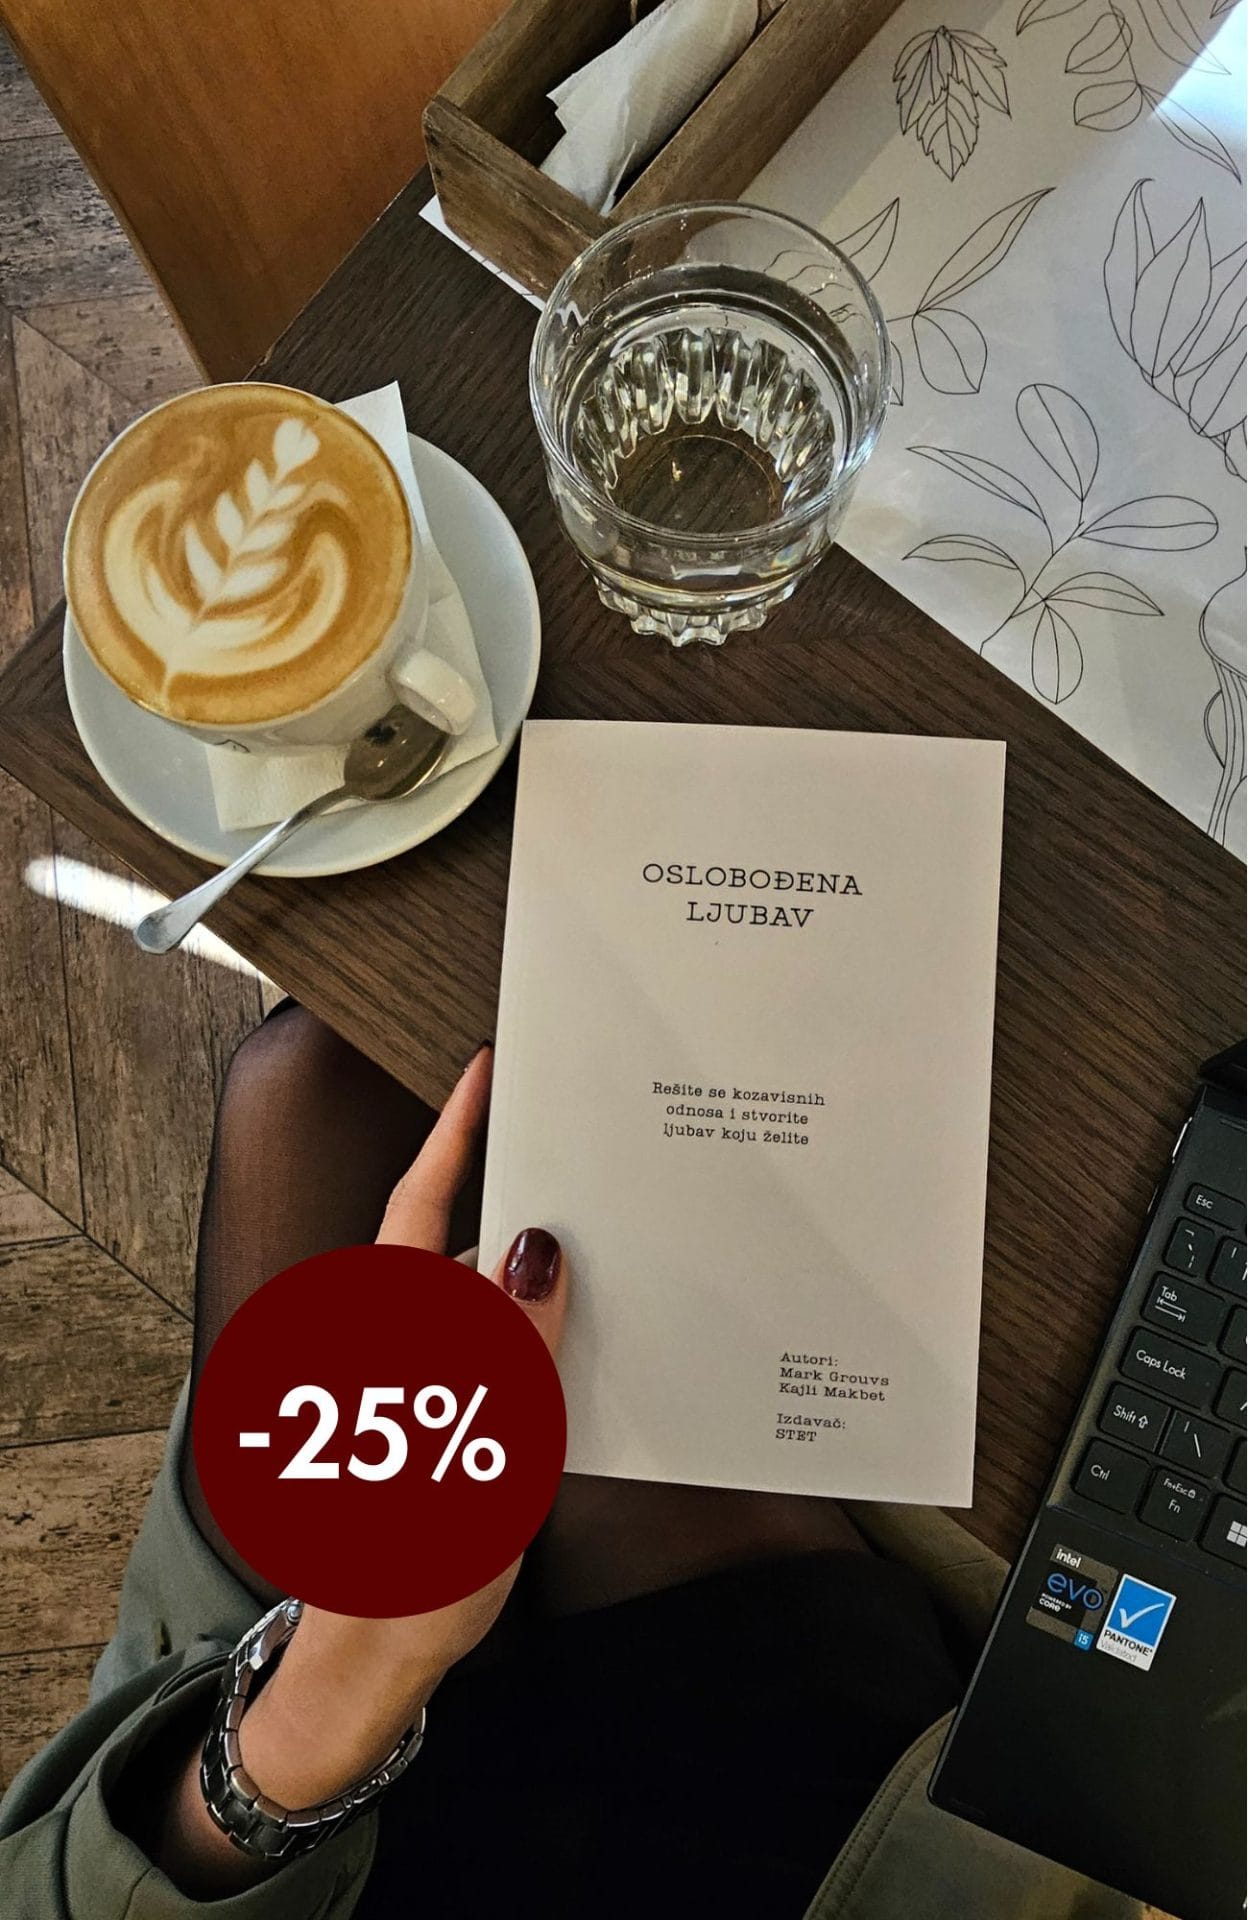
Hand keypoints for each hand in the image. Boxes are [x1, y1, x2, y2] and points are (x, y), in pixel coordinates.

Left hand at [158, 1044, 567, 1891]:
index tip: (486, 1071)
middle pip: (461, 1245)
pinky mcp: (450, 1411)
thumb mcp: (475, 1454)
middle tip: (593, 1148)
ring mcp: (425, 1378)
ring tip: (616, 1237)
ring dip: (539, 1274)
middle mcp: (400, 1342)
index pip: (419, 1209)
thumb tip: (536, 1250)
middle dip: (524, 1199)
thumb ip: (506, 1348)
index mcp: (387, 1338)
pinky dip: (541, 1328)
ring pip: (487, 1297)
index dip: (452, 1136)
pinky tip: (595, 1329)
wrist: (386, 1650)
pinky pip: (500, 1345)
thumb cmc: (415, 1557)